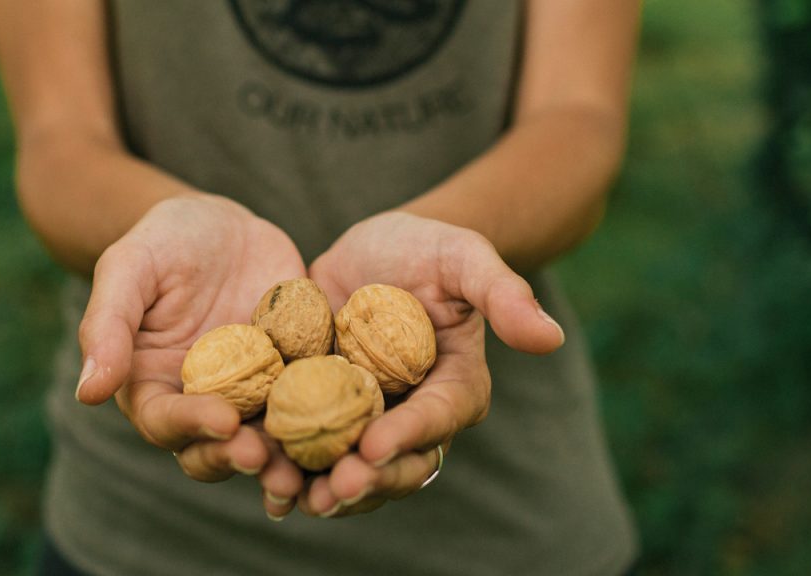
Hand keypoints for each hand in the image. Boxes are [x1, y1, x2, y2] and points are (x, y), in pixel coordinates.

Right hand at [75, 194, 305, 518]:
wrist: (222, 224)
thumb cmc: (163, 241)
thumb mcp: (129, 267)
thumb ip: (107, 325)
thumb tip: (89, 392)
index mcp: (155, 386)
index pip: (166, 421)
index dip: (192, 427)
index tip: (222, 421)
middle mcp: (204, 401)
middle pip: (218, 447)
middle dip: (242, 457)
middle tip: (269, 458)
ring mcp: (254, 394)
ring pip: (270, 440)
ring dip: (291, 458)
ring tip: (316, 463)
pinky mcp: (297, 376)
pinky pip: (315, 404)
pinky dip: (333, 420)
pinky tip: (358, 425)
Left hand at [302, 212, 564, 516]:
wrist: (373, 249)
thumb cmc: (427, 248)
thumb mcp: (464, 257)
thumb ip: (503, 293)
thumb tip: (551, 338)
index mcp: (453, 388)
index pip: (436, 419)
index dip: (409, 436)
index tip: (375, 446)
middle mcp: (411, 414)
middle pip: (394, 463)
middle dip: (365, 481)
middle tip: (331, 490)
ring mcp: (364, 417)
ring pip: (348, 467)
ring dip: (320, 487)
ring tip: (288, 493)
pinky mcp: (321, 409)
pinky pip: (307, 446)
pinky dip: (285, 463)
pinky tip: (258, 472)